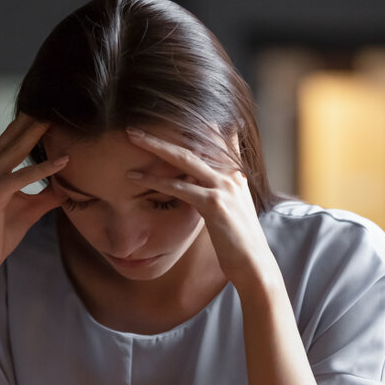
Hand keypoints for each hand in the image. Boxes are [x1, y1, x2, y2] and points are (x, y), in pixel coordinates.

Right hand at [0, 115, 68, 282]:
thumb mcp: (31, 209)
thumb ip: (48, 193)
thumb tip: (71, 185)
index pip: (12, 138)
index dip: (31, 122)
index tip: (53, 108)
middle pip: (14, 136)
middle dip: (35, 118)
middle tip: (58, 100)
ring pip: (16, 149)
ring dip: (39, 133)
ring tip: (59, 118)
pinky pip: (21, 176)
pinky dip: (43, 169)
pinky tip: (63, 161)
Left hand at [124, 127, 276, 292]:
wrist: (253, 264)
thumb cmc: (236, 242)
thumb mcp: (227, 210)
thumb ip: (212, 192)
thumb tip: (192, 184)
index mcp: (234, 173)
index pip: (211, 140)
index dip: (188, 128)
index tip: (162, 120)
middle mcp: (231, 174)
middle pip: (192, 144)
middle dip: (162, 135)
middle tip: (135, 128)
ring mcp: (224, 187)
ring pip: (184, 159)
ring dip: (154, 147)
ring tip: (132, 139)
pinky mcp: (215, 204)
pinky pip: (179, 187)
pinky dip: (155, 181)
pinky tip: (135, 178)